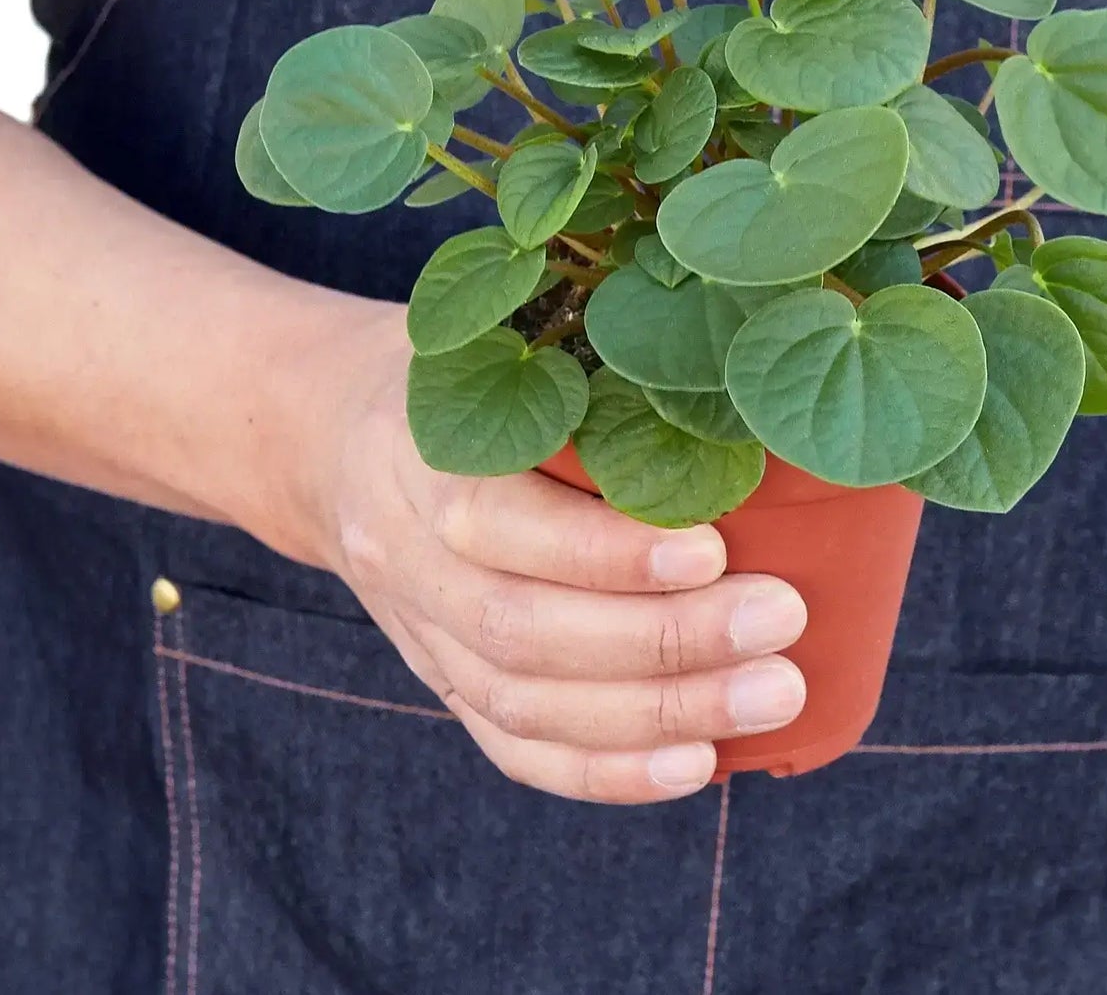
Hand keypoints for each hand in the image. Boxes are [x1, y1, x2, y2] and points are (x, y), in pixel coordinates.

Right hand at [292, 304, 808, 804]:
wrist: (326, 440)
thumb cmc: (450, 373)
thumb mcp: (489, 336)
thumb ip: (578, 369)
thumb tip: (735, 392)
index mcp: (415, 454)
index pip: (496, 519)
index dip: (602, 550)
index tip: (714, 549)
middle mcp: (406, 555)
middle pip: (522, 627)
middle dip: (664, 639)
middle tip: (780, 619)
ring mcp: (418, 631)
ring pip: (526, 700)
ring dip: (658, 713)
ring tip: (772, 693)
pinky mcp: (441, 680)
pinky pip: (515, 748)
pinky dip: (607, 771)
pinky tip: (695, 765)